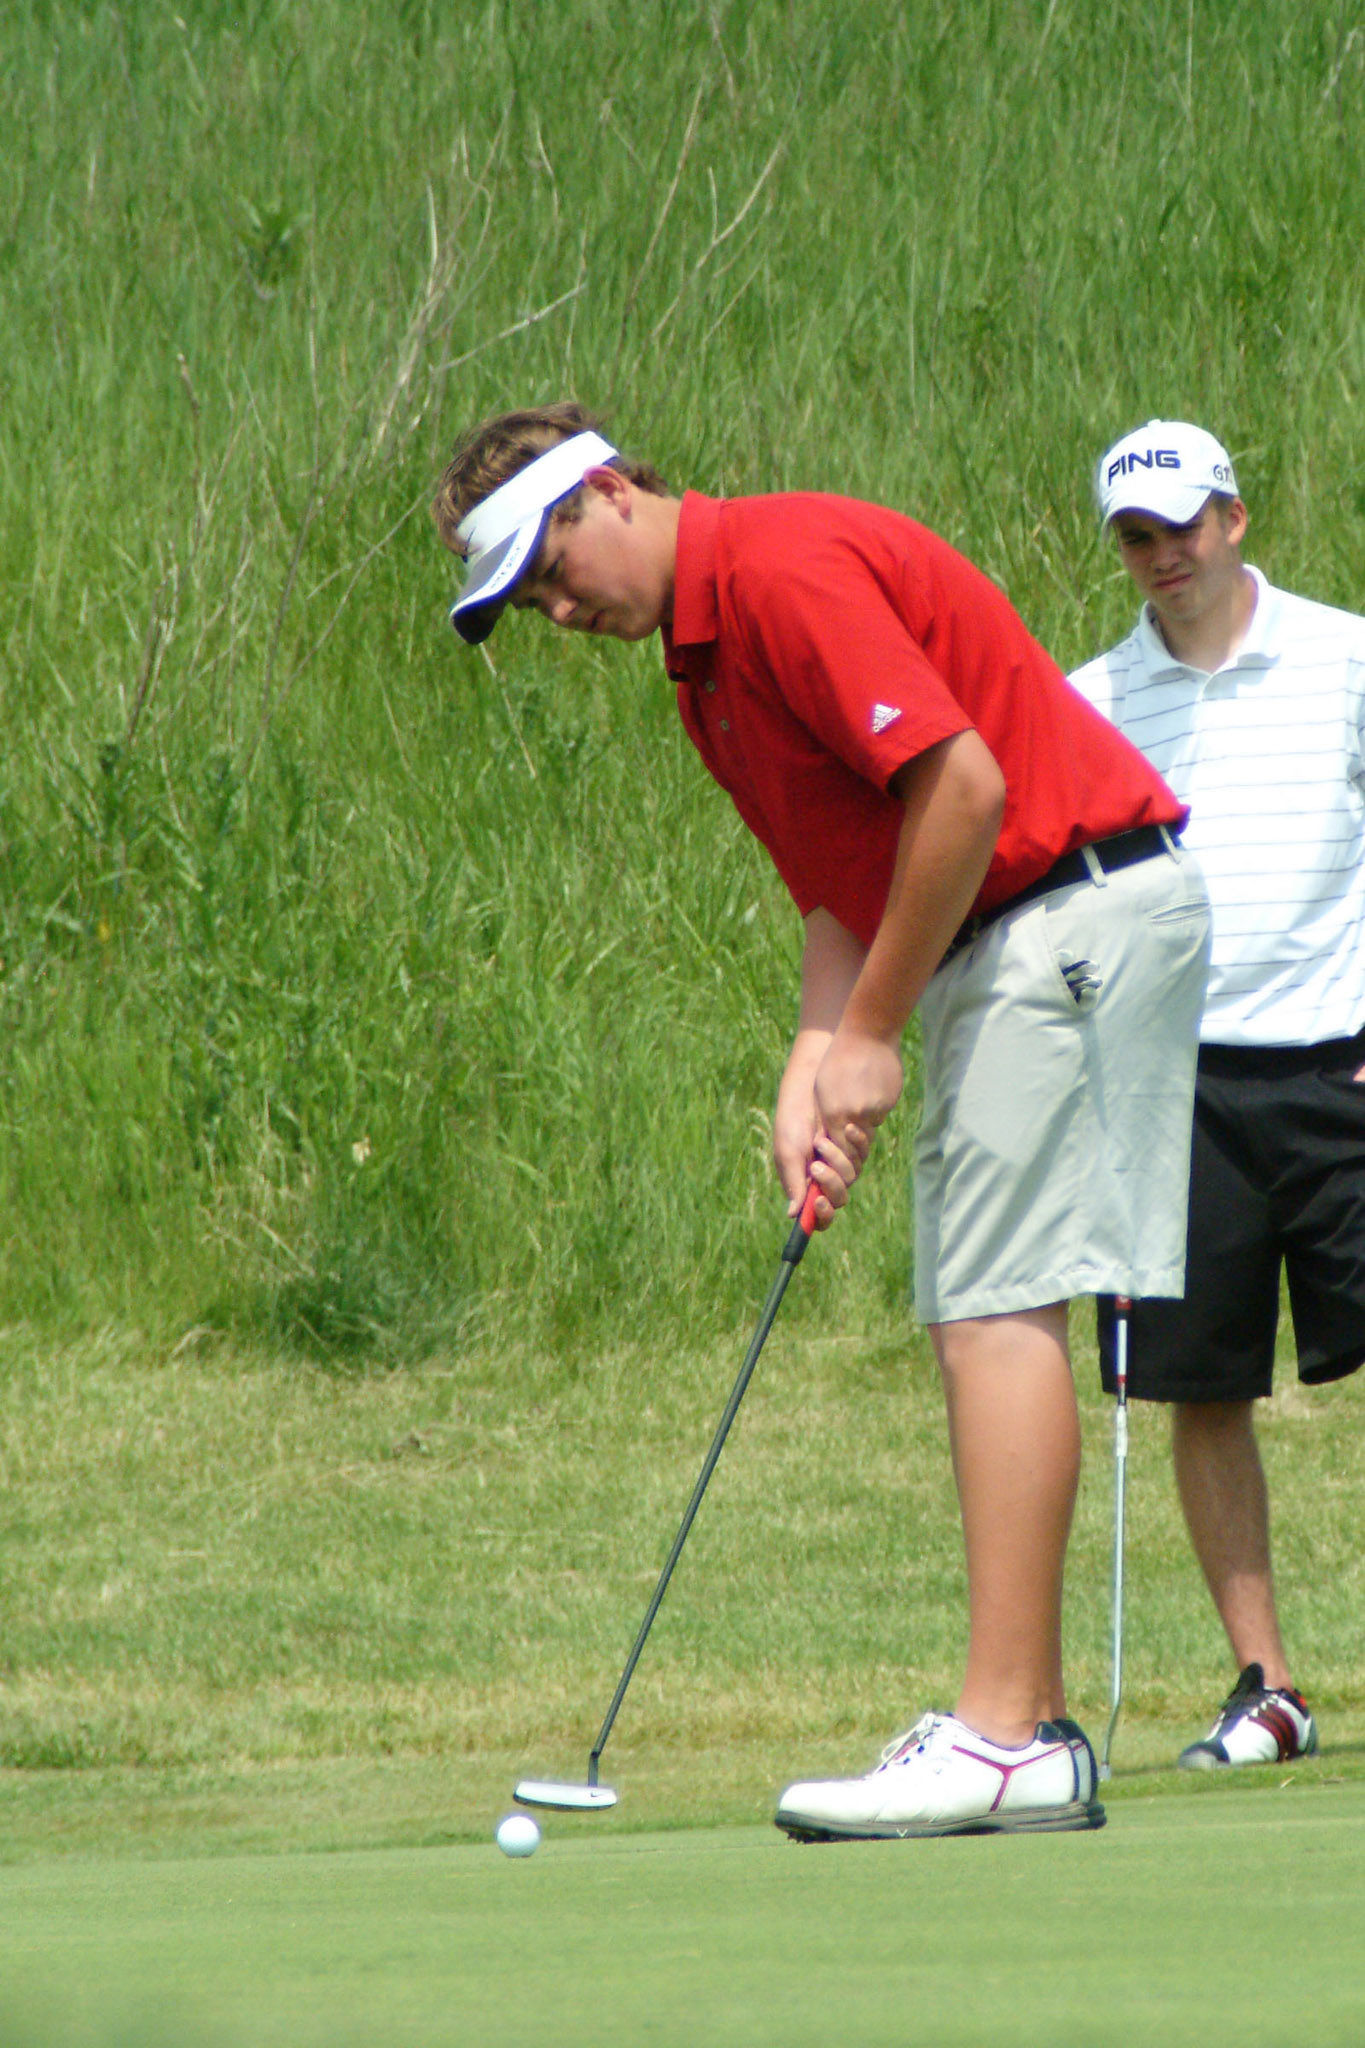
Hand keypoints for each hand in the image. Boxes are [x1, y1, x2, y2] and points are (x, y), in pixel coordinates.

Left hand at [814, 1028, 902, 1163]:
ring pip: (873, 1123)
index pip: (840, 1147)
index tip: (840, 1142)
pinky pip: (884, 1109)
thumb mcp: (822, 1088)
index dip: (841, 1147)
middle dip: (855, 1132)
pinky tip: (873, 1082)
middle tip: (851, 1111)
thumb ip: (826, 1116)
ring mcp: (877, 1108)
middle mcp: (857, 1116)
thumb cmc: (837, 1059)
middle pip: (859, 1138)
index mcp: (835, 1114)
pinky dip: (879, 1101)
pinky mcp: (892, 1099)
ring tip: (861, 1088)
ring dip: (868, 1114)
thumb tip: (829, 1138)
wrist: (867, 1035)